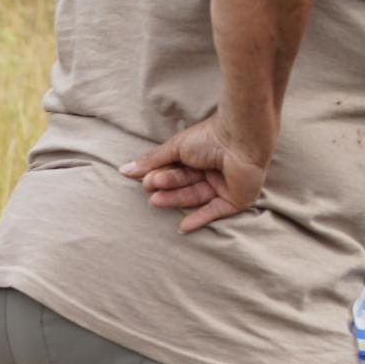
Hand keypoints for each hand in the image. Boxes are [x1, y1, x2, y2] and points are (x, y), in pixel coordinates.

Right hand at [123, 115, 271, 233]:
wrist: (240, 139)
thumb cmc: (210, 137)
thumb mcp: (175, 148)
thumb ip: (152, 161)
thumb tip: (124, 170)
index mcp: (199, 157)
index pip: (176, 171)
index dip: (161, 175)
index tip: (145, 178)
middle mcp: (212, 172)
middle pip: (184, 185)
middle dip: (167, 186)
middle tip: (151, 187)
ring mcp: (224, 186)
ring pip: (196, 197)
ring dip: (176, 199)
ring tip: (156, 199)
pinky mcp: (236, 199)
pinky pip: (215, 212)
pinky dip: (200, 219)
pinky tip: (183, 227)